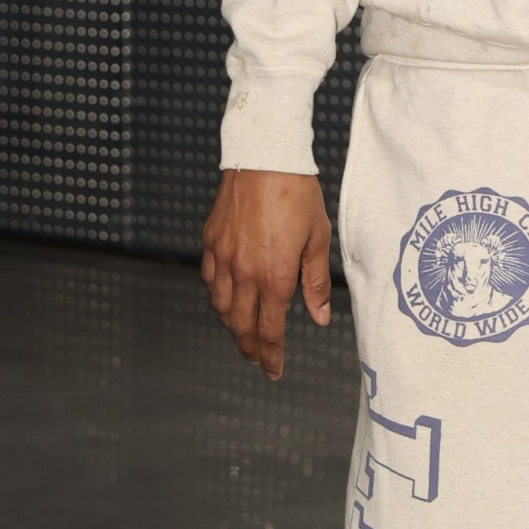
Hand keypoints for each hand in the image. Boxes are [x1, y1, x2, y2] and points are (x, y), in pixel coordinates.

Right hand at [201, 170, 331, 379]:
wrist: (264, 158)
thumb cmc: (297, 195)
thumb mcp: (317, 240)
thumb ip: (315, 283)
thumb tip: (319, 318)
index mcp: (273, 276)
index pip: (270, 330)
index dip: (271, 356)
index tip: (273, 371)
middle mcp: (243, 273)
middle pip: (240, 326)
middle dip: (250, 349)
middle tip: (258, 361)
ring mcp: (222, 257)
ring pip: (220, 306)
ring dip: (232, 325)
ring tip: (244, 332)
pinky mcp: (210, 241)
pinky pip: (209, 279)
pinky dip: (218, 295)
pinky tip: (227, 296)